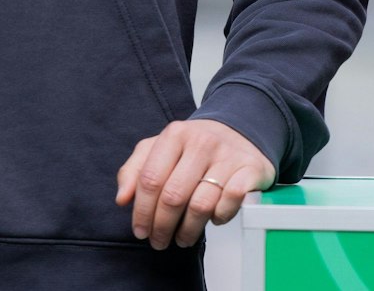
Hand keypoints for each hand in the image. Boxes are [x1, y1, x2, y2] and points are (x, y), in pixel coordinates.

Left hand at [116, 118, 276, 249]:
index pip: (150, 179)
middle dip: (162, 227)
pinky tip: (213, 219)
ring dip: (188, 230)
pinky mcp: (251, 168)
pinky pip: (231, 201)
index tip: (141, 230)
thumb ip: (135, 170)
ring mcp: (228, 154)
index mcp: (175, 135)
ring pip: (201, 205)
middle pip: (173, 196)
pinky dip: (220, 217)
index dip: (141, 211)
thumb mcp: (160, 149)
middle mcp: (202, 141)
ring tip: (183, 238)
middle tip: (159, 241)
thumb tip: (123, 198)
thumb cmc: (195, 148)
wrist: (240, 131)